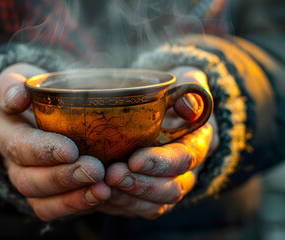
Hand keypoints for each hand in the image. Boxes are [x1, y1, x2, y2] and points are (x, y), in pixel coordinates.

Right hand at [0, 63, 110, 220]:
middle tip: (95, 170)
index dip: (42, 151)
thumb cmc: (33, 92)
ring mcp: (30, 179)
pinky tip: (101, 195)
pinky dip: (77, 205)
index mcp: (5, 132)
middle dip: (62, 178)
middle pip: (29, 180)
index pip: (18, 145)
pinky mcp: (47, 192)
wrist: (39, 109)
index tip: (71, 149)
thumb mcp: (19, 78)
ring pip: (41, 201)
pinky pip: (55, 208)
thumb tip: (15, 98)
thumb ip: (12, 85)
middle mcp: (13, 162)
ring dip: (73, 198)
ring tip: (102, 189)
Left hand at [98, 66, 218, 218]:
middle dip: (139, 185)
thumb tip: (189, 107)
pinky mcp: (146, 196)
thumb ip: (191, 89)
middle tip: (111, 175)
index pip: (184, 159)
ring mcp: (165, 186)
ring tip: (101, 187)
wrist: (163, 112)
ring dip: (126, 199)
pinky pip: (135, 209)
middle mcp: (184, 172)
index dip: (160, 163)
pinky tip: (96, 194)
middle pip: (170, 189)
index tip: (135, 160)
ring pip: (152, 205)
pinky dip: (116, 205)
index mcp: (196, 144)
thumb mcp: (187, 82)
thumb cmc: (171, 96)